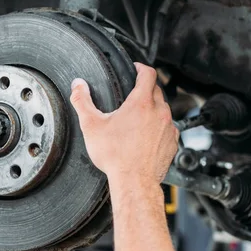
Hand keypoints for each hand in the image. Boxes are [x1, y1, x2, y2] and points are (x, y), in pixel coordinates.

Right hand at [69, 63, 178, 184]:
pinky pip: (168, 127)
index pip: (148, 73)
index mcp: (141, 103)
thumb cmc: (115, 156)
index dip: (141, 68)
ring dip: (152, 109)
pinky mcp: (173, 142)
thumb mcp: (91, 126)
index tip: (135, 69)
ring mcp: (169, 127)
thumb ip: (82, 102)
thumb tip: (77, 85)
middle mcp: (159, 112)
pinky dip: (158, 127)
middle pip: (156, 90)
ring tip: (137, 117)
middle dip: (145, 89)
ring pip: (163, 109)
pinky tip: (145, 136)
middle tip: (132, 95)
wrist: (134, 182)